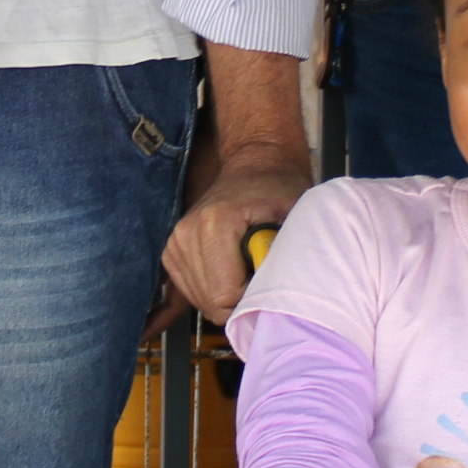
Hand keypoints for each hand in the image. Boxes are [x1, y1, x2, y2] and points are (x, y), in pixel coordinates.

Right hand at [163, 146, 311, 321]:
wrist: (256, 165)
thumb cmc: (279, 189)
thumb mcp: (296, 218)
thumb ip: (287, 257)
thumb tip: (279, 299)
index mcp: (216, 223)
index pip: (226, 297)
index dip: (253, 299)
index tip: (269, 278)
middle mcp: (187, 232)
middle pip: (211, 303)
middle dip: (240, 299)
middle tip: (260, 271)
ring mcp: (175, 242)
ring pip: (201, 301)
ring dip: (227, 295)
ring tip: (246, 266)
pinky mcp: (172, 251)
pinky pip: (192, 292)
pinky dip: (214, 290)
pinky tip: (230, 271)